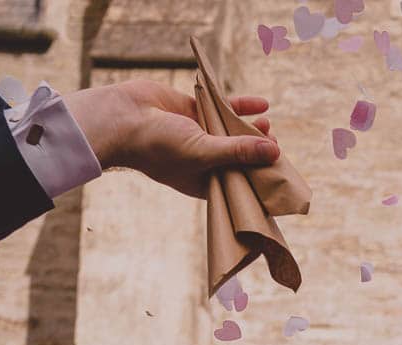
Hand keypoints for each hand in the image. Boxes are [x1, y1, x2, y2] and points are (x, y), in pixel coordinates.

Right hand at [64, 80, 278, 199]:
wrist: (122, 118)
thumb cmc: (158, 147)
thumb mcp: (203, 152)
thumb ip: (238, 151)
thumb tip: (274, 151)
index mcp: (205, 181)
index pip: (241, 183)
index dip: (260, 177)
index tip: (280, 173)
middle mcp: (204, 160)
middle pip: (241, 156)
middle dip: (259, 152)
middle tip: (276, 145)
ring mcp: (200, 135)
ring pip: (234, 132)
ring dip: (252, 128)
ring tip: (268, 124)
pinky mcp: (195, 111)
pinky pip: (223, 108)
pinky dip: (242, 105)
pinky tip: (263, 103)